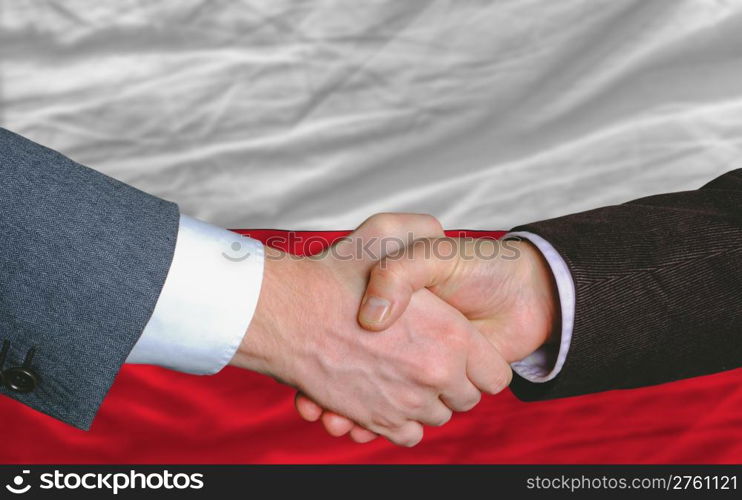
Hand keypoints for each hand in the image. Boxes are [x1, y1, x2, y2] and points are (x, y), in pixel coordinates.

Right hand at [230, 215, 510, 446]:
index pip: (494, 373)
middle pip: (466, 399)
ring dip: (426, 401)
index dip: (481, 362)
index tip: (462, 350)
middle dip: (453, 382)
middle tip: (427, 356)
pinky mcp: (377, 421)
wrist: (281, 313)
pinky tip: (388, 396)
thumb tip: (444, 244)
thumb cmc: (333, 273)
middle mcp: (434, 374)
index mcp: (451, 335)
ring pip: (436, 417)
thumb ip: (426, 232)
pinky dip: (402, 422)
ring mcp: (405, 404)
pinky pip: (408, 435)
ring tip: (403, 372)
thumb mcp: (388, 230)